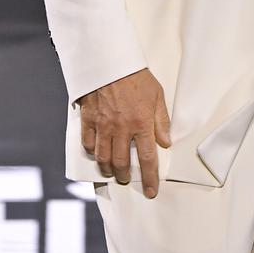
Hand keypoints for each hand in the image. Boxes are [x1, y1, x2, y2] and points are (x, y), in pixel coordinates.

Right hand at [78, 67, 171, 198]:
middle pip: (121, 163)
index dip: (150, 178)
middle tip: (126, 178)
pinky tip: (96, 153)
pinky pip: (87, 143)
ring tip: (111, 171)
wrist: (108, 59)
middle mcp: (121, 128)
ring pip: (102, 158)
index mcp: (141, 123)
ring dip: (107, 168)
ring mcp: (102, 125)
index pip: (148, 159)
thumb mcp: (157, 95)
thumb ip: (161, 121)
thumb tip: (166, 142)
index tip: (151, 192)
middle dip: (124, 176)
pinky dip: (91, 152)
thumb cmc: (136, 76)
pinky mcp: (88, 119)